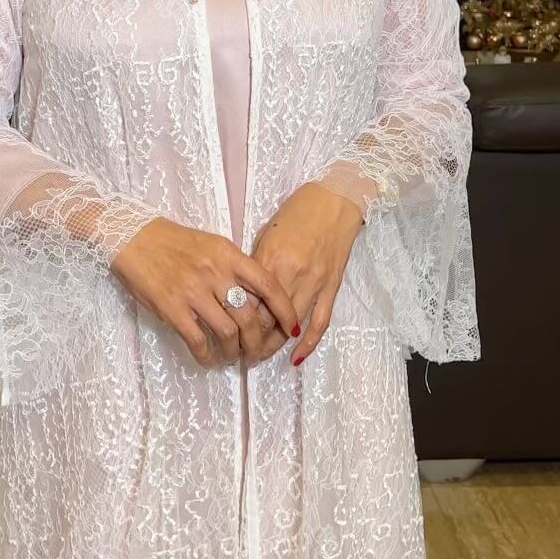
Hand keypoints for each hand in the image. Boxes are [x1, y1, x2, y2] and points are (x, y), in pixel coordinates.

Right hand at [110, 217, 299, 366]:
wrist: (133, 238)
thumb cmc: (173, 242)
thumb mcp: (212, 245)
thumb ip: (234, 268)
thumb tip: (256, 297)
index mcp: (228, 255)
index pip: (268, 285)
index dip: (285, 310)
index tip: (292, 328)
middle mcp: (215, 273)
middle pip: (250, 318)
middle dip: (258, 344)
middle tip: (256, 355)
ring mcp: (192, 292)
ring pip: (227, 333)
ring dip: (233, 353)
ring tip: (232, 358)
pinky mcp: (171, 309)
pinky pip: (197, 341)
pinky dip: (206, 356)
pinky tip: (208, 359)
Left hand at [248, 180, 366, 365]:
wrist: (335, 200)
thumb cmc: (297, 212)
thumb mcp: (267, 233)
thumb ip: (255, 264)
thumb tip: (241, 291)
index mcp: (270, 258)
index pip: (248, 299)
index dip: (234, 321)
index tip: (224, 332)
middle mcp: (291, 273)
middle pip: (266, 317)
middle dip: (250, 340)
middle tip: (239, 353)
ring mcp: (314, 283)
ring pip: (290, 325)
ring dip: (273, 346)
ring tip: (259, 358)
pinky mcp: (332, 287)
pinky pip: (320, 321)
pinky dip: (308, 343)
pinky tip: (296, 358)